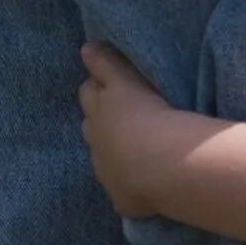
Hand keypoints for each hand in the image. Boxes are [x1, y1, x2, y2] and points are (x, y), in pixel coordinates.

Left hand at [78, 42, 169, 218]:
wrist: (159, 163)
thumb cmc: (151, 113)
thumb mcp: (130, 82)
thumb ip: (107, 64)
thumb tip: (85, 47)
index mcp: (102, 110)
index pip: (91, 91)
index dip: (97, 85)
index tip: (104, 81)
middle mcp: (98, 141)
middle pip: (90, 122)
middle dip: (98, 114)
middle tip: (116, 109)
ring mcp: (108, 171)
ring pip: (101, 156)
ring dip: (111, 149)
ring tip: (131, 144)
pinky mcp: (122, 197)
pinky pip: (122, 189)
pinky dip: (128, 182)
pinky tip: (143, 183)